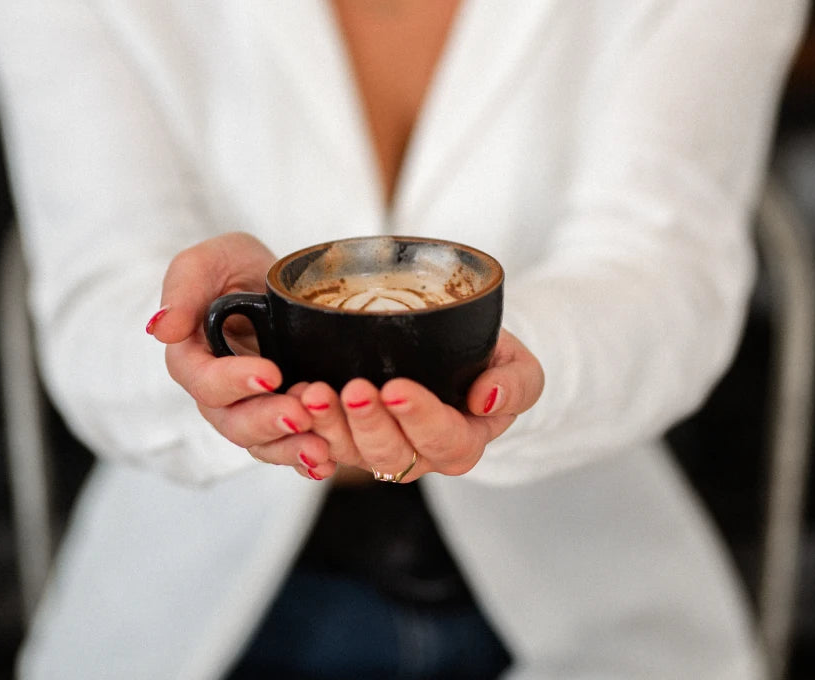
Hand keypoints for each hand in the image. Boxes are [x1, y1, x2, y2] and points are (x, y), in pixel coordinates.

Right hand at [148, 233, 334, 478]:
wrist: (270, 279)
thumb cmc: (231, 267)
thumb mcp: (207, 262)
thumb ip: (183, 288)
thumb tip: (160, 328)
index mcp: (192, 356)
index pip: (202, 380)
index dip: (232, 382)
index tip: (270, 373)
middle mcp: (219, 391)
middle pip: (232, 421)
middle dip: (266, 422)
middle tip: (300, 414)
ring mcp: (251, 406)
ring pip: (260, 442)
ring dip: (289, 449)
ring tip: (321, 449)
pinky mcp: (281, 412)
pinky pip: (287, 445)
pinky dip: (306, 457)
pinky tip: (329, 462)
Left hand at [298, 329, 543, 482]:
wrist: (460, 357)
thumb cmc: (491, 361)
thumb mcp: (521, 366)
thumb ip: (515, 384)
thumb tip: (486, 399)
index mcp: (461, 443)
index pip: (442, 439)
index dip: (418, 418)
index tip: (397, 388)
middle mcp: (417, 456)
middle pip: (390, 454)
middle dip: (368, 422)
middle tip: (352, 387)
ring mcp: (377, 448)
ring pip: (350, 452)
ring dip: (329, 424)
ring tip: (312, 393)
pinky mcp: (346, 434)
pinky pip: (322, 441)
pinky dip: (305, 425)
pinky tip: (292, 398)